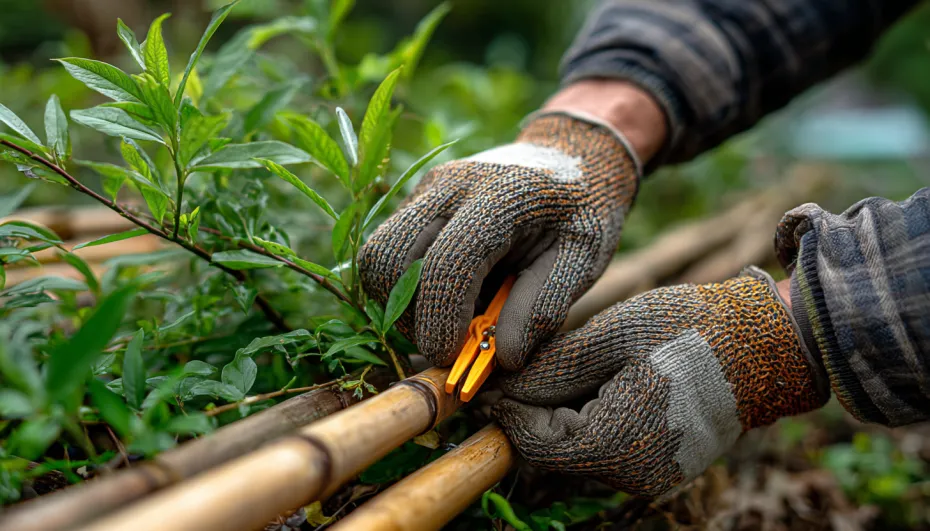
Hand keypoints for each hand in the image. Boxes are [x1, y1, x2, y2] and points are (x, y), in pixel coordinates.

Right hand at [359, 111, 640, 368]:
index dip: (442, 321)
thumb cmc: (583, 210)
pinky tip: (446, 295)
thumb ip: (545, 306)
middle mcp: (451, 185)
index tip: (453, 358)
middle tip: (443, 342)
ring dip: (399, 302)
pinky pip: (389, 249)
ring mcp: (427, 188)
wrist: (571, 151)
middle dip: (407, 314)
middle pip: (391, 257)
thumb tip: (502, 357)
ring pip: (378, 255)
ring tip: (445, 320)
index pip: (447, 264)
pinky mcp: (417, 199)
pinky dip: (405, 285)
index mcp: (501, 196)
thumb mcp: (583, 257)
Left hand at [493, 268, 828, 497]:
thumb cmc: (692, 329)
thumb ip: (553, 367)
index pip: (534, 441)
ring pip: (580, 447)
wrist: (770, 344)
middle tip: (520, 365)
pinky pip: (610, 446)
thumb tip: (503, 388)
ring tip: (562, 365)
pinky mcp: (665, 463)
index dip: (506, 409)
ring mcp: (653, 473)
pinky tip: (596, 379)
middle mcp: (634, 473)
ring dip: (562, 411)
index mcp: (617, 443)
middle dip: (533, 408)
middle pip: (555, 448)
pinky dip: (592, 416)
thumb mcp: (613, 334)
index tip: (490, 377)